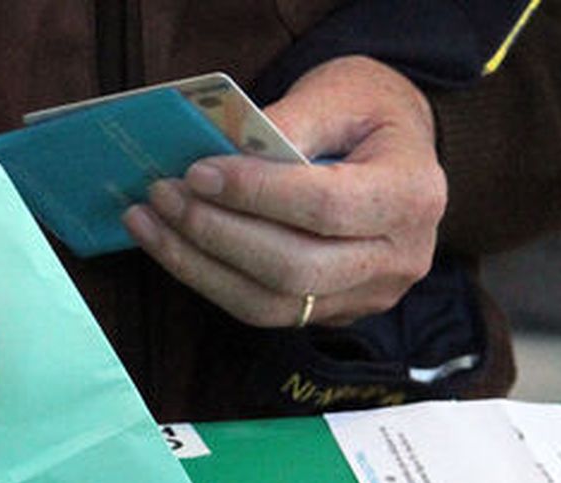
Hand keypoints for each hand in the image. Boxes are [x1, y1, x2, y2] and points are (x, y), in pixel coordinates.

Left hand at [120, 56, 444, 328]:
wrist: (398, 150)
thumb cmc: (368, 112)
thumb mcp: (338, 92)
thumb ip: (290, 123)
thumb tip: (225, 157)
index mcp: (412, 194)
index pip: (327, 208)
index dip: (256, 194)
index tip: (197, 172)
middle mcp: (399, 257)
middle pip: (296, 268)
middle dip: (217, 234)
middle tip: (162, 195)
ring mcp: (369, 294)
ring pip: (272, 303)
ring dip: (199, 265)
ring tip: (148, 222)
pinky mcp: (335, 312)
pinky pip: (265, 309)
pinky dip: (212, 280)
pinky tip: (173, 246)